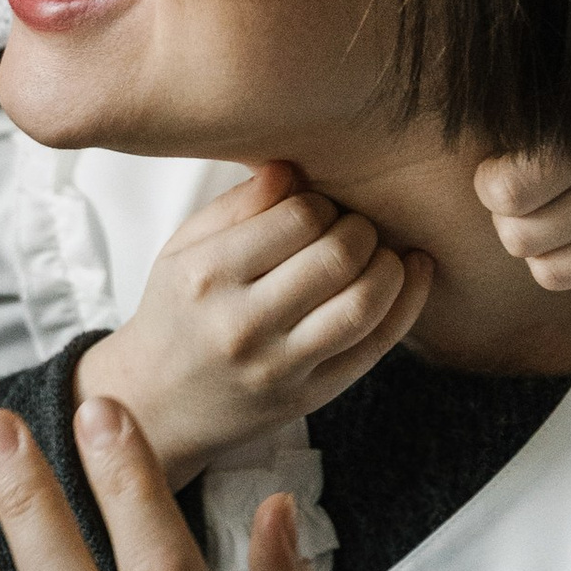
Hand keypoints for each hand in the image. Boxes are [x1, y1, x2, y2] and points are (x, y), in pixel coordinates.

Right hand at [77, 162, 433, 483]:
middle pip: (338, 256)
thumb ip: (239, 205)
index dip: (321, 204)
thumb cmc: (177, 312)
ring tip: (380, 253)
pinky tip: (413, 272)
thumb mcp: (184, 248)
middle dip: (359, 230)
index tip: (316, 211)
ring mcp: (279, 366)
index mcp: (207, 275)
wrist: (157, 403)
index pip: (298, 217)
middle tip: (352, 229)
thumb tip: (293, 168)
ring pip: (364, 303)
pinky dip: (407, 302)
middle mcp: (242, 324)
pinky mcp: (309, 396)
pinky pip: (375, 345)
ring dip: (389, 265)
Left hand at [474, 97, 570, 302]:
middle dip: (509, 219)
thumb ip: (542, 118)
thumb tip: (478, 156)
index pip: (510, 193)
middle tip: (522, 193)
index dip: (490, 183)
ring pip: (552, 275)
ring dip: (539, 249)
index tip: (501, 167)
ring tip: (551, 216)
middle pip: (522, 240)